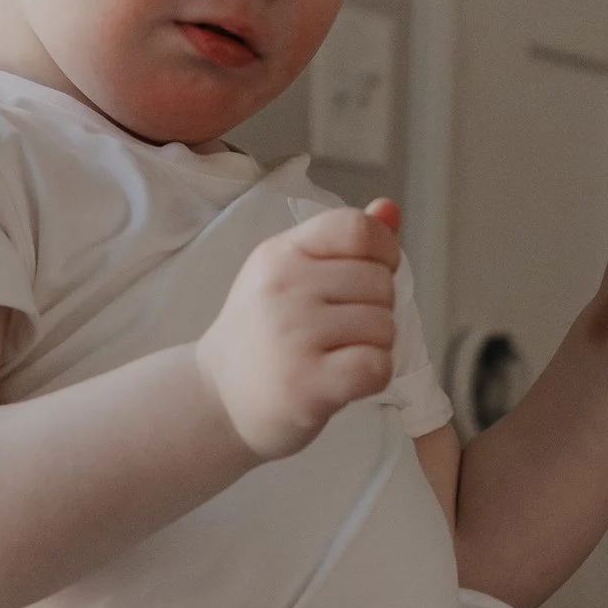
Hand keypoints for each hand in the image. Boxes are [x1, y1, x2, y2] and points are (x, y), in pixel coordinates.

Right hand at [196, 198, 398, 462]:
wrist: (217, 397)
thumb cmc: (262, 334)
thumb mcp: (290, 276)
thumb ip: (342, 244)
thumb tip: (390, 209)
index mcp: (280, 254)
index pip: (357, 229)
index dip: (383, 251)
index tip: (370, 276)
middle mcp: (283, 287)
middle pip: (381, 282)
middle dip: (376, 308)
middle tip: (341, 331)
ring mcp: (293, 335)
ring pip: (384, 327)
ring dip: (375, 346)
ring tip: (338, 355)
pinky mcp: (307, 383)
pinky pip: (377, 366)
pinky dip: (374, 376)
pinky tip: (346, 380)